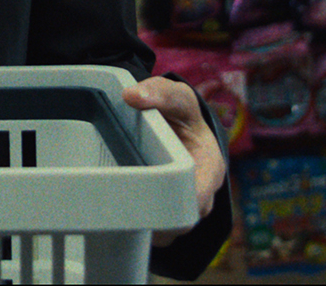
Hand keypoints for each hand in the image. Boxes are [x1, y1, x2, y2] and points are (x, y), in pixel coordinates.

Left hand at [122, 76, 226, 246]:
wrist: (178, 126)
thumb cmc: (182, 114)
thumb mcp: (176, 98)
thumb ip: (159, 93)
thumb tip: (132, 95)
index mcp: (211, 168)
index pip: (198, 199)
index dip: (174, 205)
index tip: (144, 201)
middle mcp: (203, 194)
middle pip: (183, 223)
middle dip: (156, 223)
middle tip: (119, 213)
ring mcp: (188, 208)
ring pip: (170, 232)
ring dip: (146, 228)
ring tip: (115, 214)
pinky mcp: (172, 214)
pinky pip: (159, 231)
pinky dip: (141, 227)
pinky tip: (118, 216)